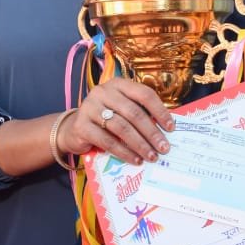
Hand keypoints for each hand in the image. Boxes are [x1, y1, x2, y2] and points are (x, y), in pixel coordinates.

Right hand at [58, 77, 173, 164]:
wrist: (74, 128)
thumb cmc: (104, 118)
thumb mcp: (121, 110)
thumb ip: (139, 113)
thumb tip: (166, 130)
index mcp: (117, 84)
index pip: (144, 94)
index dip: (160, 111)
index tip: (171, 128)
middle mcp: (103, 92)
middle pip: (133, 112)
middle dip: (151, 132)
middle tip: (164, 148)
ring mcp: (90, 108)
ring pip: (121, 127)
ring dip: (140, 144)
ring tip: (151, 156)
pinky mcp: (81, 126)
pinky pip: (107, 141)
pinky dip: (124, 152)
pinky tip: (135, 159)